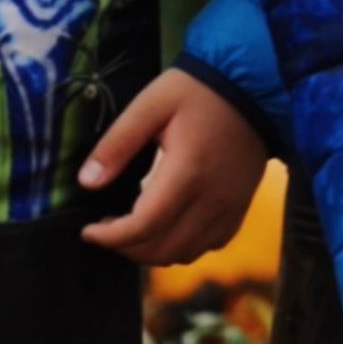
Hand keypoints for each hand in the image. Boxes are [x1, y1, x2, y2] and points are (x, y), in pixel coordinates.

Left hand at [77, 68, 267, 264]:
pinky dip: (184, 245)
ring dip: (154, 251)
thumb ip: (117, 143)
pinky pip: (210, 245)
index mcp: (186, 172)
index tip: (88, 230)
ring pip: (186, 253)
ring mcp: (230, 207)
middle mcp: (212, 199)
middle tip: (108, 229)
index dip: (110, 237)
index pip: (144, 226)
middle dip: (127, 248)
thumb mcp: (151, 105)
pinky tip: (170, 225)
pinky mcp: (240, 208)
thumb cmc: (199, 92)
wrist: (255, 90)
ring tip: (135, 229)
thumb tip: (87, 182)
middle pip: (163, 249)